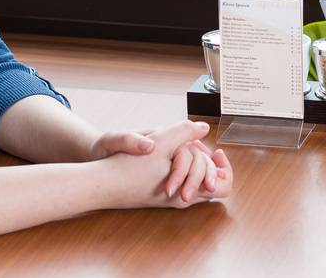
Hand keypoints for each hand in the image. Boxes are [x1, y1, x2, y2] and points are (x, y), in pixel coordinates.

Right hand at [96, 120, 232, 209]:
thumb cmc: (128, 167)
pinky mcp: (160, 196)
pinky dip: (183, 168)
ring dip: (195, 164)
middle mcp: (181, 199)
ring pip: (196, 184)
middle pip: (212, 186)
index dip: (224, 168)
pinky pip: (182, 183)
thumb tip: (204, 127)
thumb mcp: (159, 141)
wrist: (101, 184)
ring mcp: (170, 199)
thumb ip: (184, 132)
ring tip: (187, 147)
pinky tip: (171, 154)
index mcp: (187, 189)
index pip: (222, 186)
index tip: (215, 151)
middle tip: (201, 146)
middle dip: (210, 163)